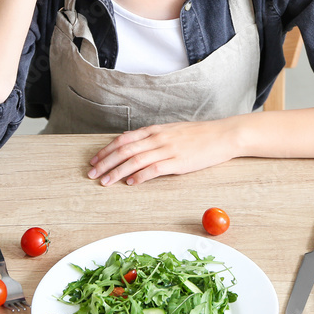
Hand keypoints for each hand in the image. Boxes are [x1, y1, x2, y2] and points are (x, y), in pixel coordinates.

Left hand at [87, 120, 240, 185]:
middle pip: (124, 151)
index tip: (94, 161)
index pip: (123, 140)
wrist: (222, 135)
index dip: (106, 151)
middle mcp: (158, 138)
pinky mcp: (178, 162)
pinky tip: (130, 183)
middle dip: (105, 163)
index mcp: (155, 130)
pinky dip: (139, 176)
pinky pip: (154, 169)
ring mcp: (167, 150)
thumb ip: (152, 136)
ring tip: (105, 182)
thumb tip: (132, 142)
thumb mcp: (171, 130)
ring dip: (117, 172)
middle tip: (92, 174)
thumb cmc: (198, 135)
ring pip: (135, 161)